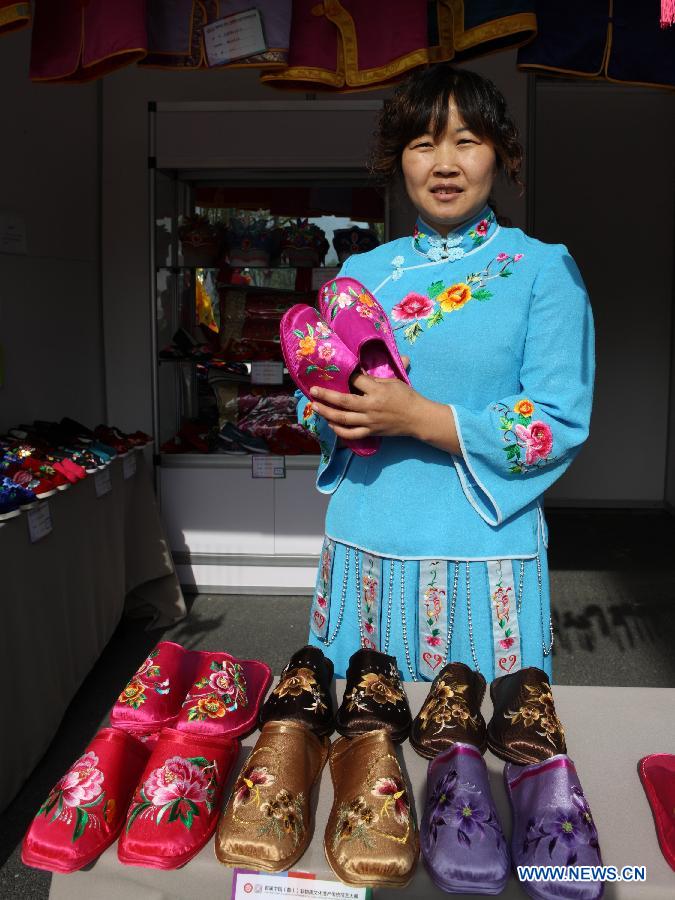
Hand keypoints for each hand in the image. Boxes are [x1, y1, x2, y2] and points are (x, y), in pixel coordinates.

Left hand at [309, 355, 423, 440]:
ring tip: (316, 407)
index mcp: (377, 391)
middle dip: (325, 395)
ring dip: (327, 413)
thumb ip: (374, 378)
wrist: (417, 418)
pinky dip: (338, 430)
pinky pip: (351, 434)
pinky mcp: (370, 432)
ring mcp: (369, 421)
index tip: (336, 372)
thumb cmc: (406, 397)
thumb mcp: (393, 381)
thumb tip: (358, 371)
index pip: (356, 381)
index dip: (345, 376)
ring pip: (343, 419)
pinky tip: (330, 424)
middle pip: (343, 401)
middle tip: (313, 391)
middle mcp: (370, 407)